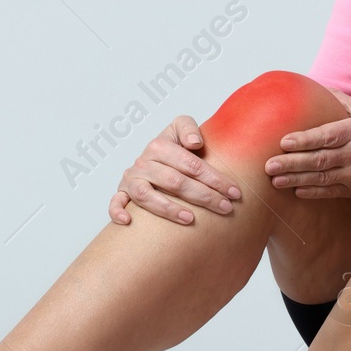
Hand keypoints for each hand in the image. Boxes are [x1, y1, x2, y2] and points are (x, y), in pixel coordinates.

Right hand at [110, 115, 243, 225]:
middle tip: (225, 208)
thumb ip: (187, 128)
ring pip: (147, 196)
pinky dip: (118, 211)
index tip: (234, 192)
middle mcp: (144, 162)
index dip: (215, 179)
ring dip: (168, 208)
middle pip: (175, 182)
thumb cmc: (173, 147)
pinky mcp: (123, 192)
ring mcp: (132, 179)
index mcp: (160, 146)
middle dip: (203, 196)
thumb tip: (194, 143)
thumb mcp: (179, 129)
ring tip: (190, 219)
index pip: (191, 164)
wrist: (153, 156)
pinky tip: (128, 221)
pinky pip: (115, 203)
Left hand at [265, 89, 350, 204]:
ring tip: (275, 180)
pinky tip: (295, 191)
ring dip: (296, 179)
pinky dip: (312, 192)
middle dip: (293, 162)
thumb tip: (316, 86)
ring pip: (322, 177)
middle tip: (269, 165)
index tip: (284, 142)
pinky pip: (330, 192)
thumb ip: (341, 100)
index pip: (327, 136)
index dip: (305, 140)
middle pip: (320, 159)